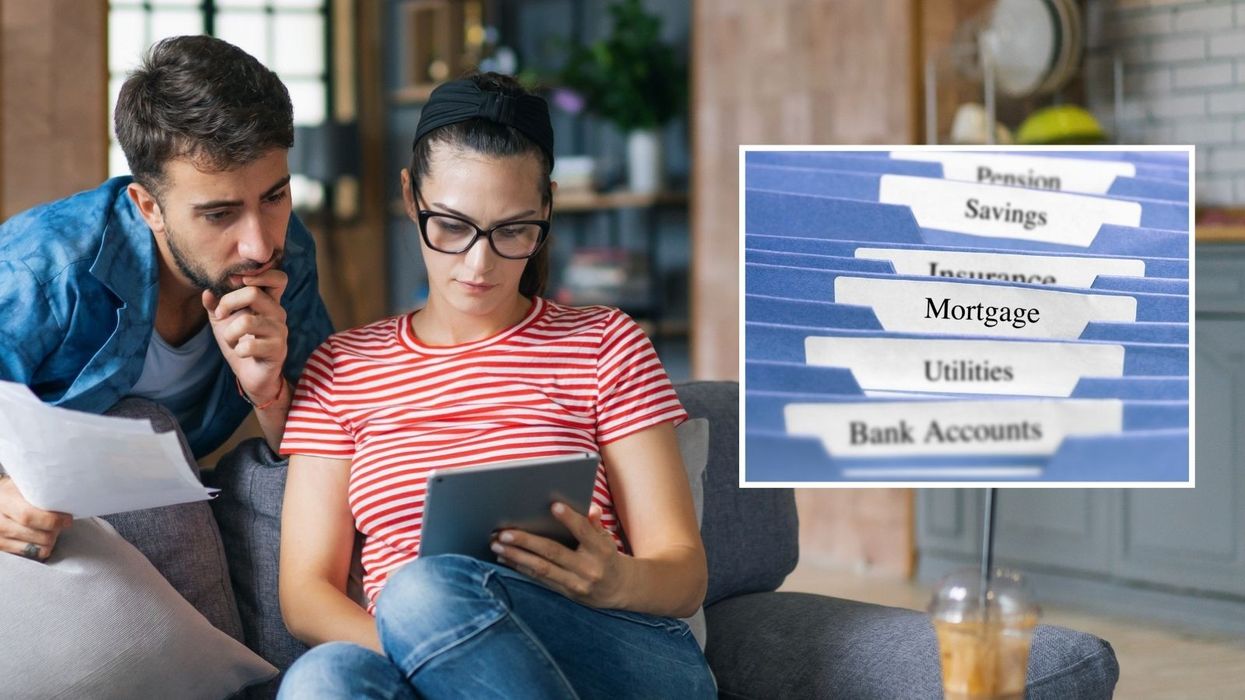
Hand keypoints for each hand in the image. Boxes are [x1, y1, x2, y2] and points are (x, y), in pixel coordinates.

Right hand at [0, 475, 71, 560]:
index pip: (28, 516)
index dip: (51, 520)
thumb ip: (40, 491)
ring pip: (31, 548)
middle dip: (53, 532)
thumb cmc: (16, 491)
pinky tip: (44, 542)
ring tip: (53, 532)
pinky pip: (25, 554)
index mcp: (4, 499)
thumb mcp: (24, 485)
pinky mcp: (0, 546)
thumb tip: (67, 498)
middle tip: (62, 525)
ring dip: (48, 542)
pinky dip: (39, 550)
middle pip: (32, 534)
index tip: (67, 519)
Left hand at [203, 269, 288, 405]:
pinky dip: (236, 350)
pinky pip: (248, 346)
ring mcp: (280, 331)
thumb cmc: (240, 343)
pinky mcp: (277, 350)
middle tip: (220, 314)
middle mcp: (278, 313)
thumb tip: (207, 291)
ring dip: (229, 333)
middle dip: (228, 303)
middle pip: (253, 293)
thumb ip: (215, 304)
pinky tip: (240, 353)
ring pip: (246, 321)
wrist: (251, 374)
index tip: (236, 283)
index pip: (278, 278)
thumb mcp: (223, 321)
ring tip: (230, 340)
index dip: (260, 275)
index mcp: (268, 302)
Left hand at [491, 502, 626, 608]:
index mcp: (601, 550)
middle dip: (526, 542)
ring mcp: (576, 583)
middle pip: (554, 552)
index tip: (553, 506)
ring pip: (541, 569)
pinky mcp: (566, 593)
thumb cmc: (608, 556)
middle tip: (504, 533)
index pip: (584, 532)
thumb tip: (590, 508)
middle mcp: (588, 568)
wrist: (619, 589)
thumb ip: (595, 524)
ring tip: (496, 546)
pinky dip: (521, 568)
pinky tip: (505, 559)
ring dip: (516, 556)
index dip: (570, 519)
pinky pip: (540, 579)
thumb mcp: (607, 538)